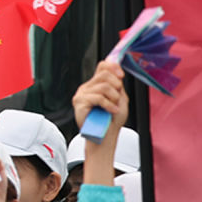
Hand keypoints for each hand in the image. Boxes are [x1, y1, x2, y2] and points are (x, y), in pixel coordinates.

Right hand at [73, 61, 127, 182]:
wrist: (105, 136)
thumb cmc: (111, 120)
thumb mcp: (119, 98)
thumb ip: (117, 84)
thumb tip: (117, 72)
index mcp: (96, 85)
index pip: (102, 66)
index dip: (113, 67)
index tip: (121, 76)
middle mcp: (87, 87)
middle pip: (105, 74)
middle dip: (116, 86)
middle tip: (117, 99)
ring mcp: (82, 94)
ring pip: (104, 86)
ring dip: (114, 98)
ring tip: (114, 108)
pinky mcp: (80, 103)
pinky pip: (98, 98)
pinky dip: (109, 105)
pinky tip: (112, 111)